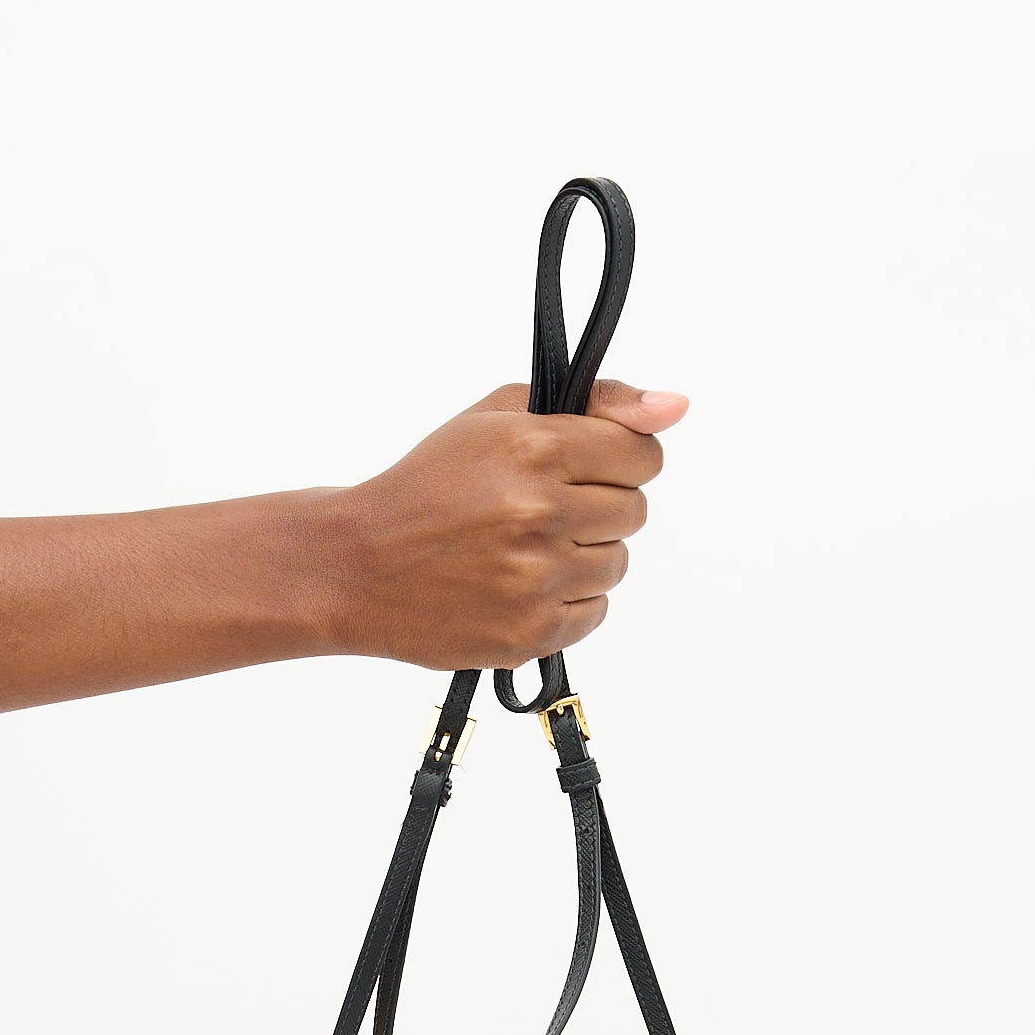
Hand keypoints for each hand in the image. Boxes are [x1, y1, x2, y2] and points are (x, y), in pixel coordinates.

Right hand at [318, 380, 688, 671]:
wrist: (359, 566)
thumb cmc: (426, 487)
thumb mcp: (497, 418)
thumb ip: (595, 404)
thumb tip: (675, 406)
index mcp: (535, 448)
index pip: (642, 454)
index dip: (619, 459)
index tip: (590, 466)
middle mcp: (541, 513)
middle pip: (634, 509)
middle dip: (598, 505)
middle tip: (542, 508)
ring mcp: (537, 577)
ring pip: (617, 563)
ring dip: (585, 554)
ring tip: (526, 548)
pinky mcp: (532, 631)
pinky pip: (595, 611)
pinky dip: (567, 598)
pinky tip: (521, 583)